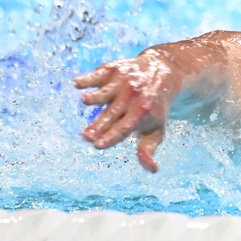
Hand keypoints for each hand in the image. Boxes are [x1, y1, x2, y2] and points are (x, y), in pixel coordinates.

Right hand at [73, 51, 181, 172]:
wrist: (163, 72)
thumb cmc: (154, 108)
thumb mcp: (156, 129)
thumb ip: (147, 149)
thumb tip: (153, 170)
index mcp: (141, 114)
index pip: (124, 128)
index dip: (111, 136)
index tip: (98, 145)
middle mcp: (132, 97)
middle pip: (112, 114)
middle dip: (99, 124)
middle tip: (85, 135)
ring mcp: (122, 82)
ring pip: (106, 92)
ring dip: (96, 96)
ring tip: (85, 101)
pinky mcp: (114, 69)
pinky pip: (100, 74)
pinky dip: (89, 78)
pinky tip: (77, 84)